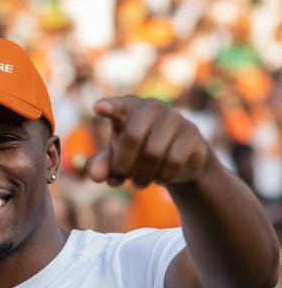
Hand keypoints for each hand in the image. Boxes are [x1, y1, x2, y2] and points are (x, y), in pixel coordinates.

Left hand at [87, 96, 208, 189]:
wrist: (177, 157)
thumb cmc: (138, 151)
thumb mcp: (116, 158)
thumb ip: (102, 165)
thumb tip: (95, 177)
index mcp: (128, 108)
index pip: (117, 106)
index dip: (109, 107)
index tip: (98, 108)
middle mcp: (151, 107)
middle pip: (132, 137)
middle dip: (123, 164)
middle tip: (121, 176)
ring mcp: (174, 117)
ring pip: (153, 153)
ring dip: (142, 175)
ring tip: (139, 181)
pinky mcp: (191, 132)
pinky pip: (173, 161)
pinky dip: (162, 175)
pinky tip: (160, 177)